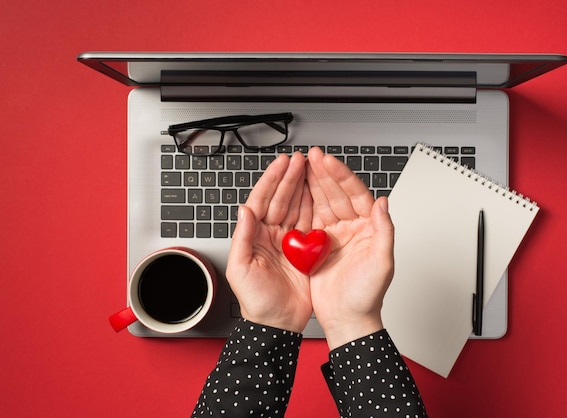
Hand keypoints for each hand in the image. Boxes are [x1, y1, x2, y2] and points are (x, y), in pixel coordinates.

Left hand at [225, 152, 312, 332]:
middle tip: (301, 159)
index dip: (272, 181)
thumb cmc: (256, 301)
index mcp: (254, 236)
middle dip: (290, 177)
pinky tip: (320, 193)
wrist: (277, 324)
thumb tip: (244, 210)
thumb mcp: (241, 270)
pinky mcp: (305, 251)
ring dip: (303, 187)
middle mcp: (271, 235)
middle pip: (281, 199)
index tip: (282, 163)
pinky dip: (315, 207)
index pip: (262, 201)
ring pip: (297, 207)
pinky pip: (311, 223)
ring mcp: (289, 242)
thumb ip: (242, 238)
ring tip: (312, 169)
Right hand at [306, 147, 394, 348]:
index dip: (341, 176)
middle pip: (337, 193)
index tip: (328, 161)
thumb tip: (383, 202)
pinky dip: (302, 204)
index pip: (356, 194)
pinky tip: (294, 191)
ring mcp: (334, 235)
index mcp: (368, 228)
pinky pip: (309, 219)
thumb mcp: (382, 263)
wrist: (347, 320)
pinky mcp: (318, 246)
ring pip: (322, 202)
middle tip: (311, 156)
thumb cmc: (367, 296)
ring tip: (301, 166)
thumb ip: (385, 231)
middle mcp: (352, 228)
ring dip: (312, 184)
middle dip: (324, 173)